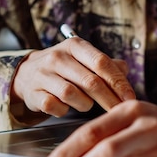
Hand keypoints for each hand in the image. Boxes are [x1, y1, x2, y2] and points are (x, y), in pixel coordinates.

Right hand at [11, 37, 135, 117]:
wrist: (25, 74)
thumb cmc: (62, 68)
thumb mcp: (82, 59)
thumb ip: (105, 64)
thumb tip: (125, 70)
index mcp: (74, 46)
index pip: (102, 63)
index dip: (119, 82)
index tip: (130, 98)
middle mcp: (57, 57)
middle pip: (90, 81)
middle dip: (109, 99)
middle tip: (118, 110)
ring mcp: (43, 75)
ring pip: (73, 95)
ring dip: (84, 104)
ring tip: (84, 103)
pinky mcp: (33, 93)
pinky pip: (55, 107)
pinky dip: (64, 110)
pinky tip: (65, 107)